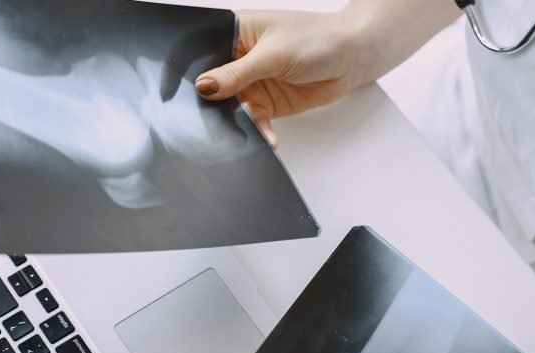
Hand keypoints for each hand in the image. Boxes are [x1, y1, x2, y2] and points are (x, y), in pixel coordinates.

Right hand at [193, 10, 382, 146]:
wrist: (353, 58)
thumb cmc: (318, 39)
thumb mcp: (273, 55)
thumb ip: (236, 73)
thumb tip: (203, 87)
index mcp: (235, 32)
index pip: (202, 54)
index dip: (190, 73)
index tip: (181, 94)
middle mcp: (238, 57)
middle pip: (212, 85)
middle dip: (212, 103)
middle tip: (212, 118)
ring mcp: (251, 81)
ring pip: (230, 107)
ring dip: (236, 122)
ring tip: (243, 132)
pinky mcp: (265, 102)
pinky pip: (253, 121)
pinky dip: (259, 132)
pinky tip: (267, 138)